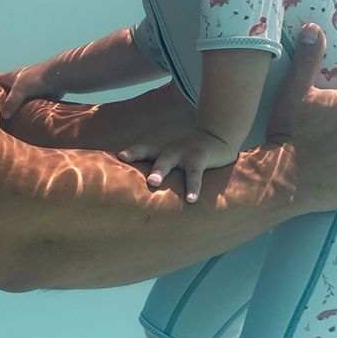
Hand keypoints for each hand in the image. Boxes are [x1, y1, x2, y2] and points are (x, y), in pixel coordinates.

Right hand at [0, 63, 65, 119]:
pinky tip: (19, 121)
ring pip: (13, 99)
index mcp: (9, 77)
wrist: (59, 76)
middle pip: (0, 89)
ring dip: (8, 106)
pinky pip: (25, 106)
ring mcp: (26, 90)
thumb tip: (4, 115)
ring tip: (0, 118)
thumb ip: (12, 102)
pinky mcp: (36, 96)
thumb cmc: (38, 78)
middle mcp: (16, 82)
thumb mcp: (21, 89)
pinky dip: (21, 112)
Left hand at [118, 127, 237, 202]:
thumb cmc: (190, 154)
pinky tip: (190, 200)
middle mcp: (169, 150)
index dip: (130, 152)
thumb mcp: (174, 158)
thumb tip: (143, 194)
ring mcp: (184, 153)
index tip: (118, 156)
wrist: (218, 137)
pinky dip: (192, 187)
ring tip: (152, 182)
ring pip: (169, 161)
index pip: (142, 150)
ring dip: (159, 170)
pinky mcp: (199, 159)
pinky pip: (194, 175)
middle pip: (150, 152)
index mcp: (161, 151)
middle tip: (122, 161)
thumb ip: (161, 171)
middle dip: (136, 155)